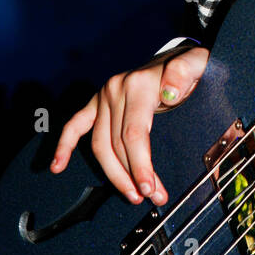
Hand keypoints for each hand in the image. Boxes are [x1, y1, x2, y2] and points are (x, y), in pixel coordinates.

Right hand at [50, 46, 209, 204]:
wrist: (175, 57)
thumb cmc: (188, 68)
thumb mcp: (195, 65)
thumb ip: (184, 75)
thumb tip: (170, 93)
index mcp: (138, 85)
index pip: (134, 134)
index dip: (140, 165)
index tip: (150, 188)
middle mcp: (116, 89)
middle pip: (117, 144)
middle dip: (132, 176)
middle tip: (149, 196)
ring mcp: (103, 96)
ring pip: (99, 144)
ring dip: (113, 174)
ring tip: (131, 194)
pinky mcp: (96, 102)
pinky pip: (75, 125)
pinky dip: (64, 146)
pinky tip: (58, 166)